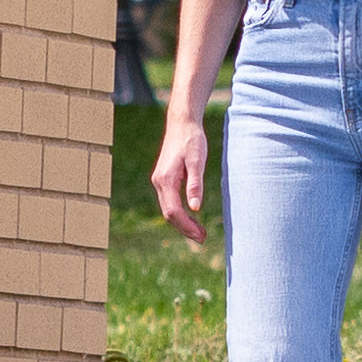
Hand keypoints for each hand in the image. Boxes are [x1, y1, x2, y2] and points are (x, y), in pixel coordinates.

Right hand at [145, 99, 212, 243]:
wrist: (182, 123)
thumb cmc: (192, 140)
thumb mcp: (197, 161)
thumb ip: (195, 184)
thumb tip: (195, 208)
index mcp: (166, 180)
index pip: (174, 211)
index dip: (187, 226)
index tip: (201, 235)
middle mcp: (158, 182)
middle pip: (169, 214)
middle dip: (185, 229)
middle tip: (203, 238)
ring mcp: (159, 181)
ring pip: (168, 209)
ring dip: (182, 223)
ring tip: (200, 232)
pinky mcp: (164, 179)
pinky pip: (169, 202)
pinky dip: (180, 213)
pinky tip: (192, 217)